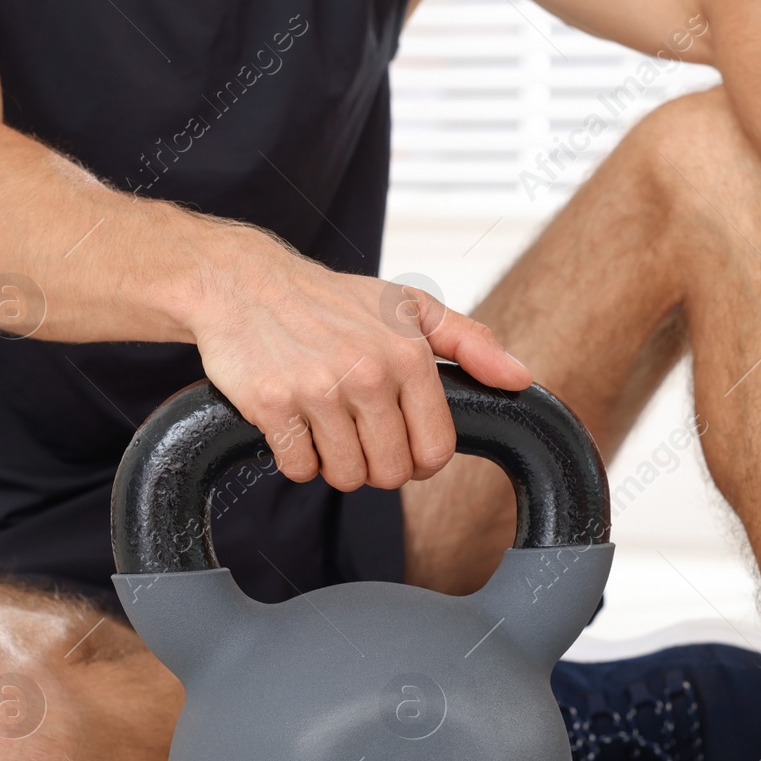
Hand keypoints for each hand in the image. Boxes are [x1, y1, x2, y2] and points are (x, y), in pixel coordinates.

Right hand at [183, 228, 530, 489]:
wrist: (242, 283)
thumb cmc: (331, 300)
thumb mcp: (409, 306)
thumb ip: (470, 342)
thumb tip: (519, 379)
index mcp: (408, 354)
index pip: (435, 450)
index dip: (420, 462)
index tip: (402, 447)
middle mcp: (367, 372)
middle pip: (391, 473)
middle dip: (374, 465)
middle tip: (355, 432)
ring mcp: (318, 390)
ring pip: (345, 477)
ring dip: (334, 463)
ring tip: (324, 424)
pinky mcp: (272, 406)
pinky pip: (299, 469)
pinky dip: (296, 458)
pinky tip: (293, 423)